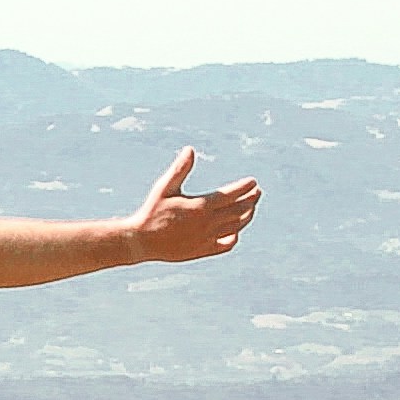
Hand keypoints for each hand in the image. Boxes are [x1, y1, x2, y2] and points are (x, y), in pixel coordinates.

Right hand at [127, 148, 258, 264]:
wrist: (142, 241)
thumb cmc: (152, 211)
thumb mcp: (165, 188)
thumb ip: (180, 169)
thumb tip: (190, 149)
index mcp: (200, 206)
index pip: (230, 195)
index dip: (244, 187)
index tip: (253, 181)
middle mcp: (207, 223)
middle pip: (238, 210)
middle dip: (250, 200)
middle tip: (257, 192)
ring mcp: (207, 238)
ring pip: (236, 226)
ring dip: (247, 216)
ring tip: (251, 208)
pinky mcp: (203, 250)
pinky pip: (226, 244)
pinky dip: (234, 236)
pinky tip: (236, 232)